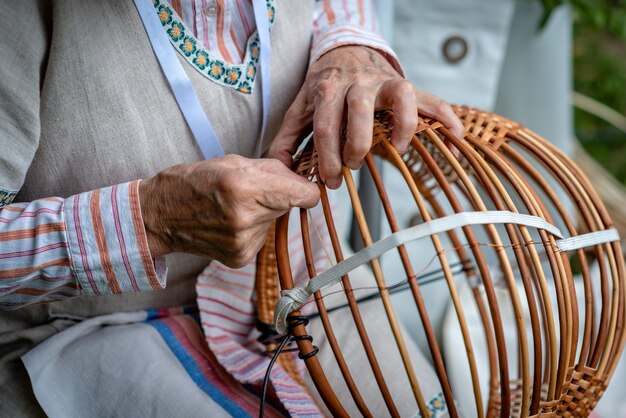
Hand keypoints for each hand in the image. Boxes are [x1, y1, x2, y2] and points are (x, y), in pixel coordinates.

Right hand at [139, 155, 319, 267]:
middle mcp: (245, 219)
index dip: (305, 188)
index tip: (300, 186)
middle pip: (288, 206)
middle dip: (277, 196)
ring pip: (274, 222)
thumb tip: (303, 180)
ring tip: (234, 207)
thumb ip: (273, 170)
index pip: (304, 195)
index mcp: (244, 188)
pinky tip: (229, 224)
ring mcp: (242, 243)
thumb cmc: (193, 182)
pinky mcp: (240, 258)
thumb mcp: (233, 162)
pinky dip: (251, 230)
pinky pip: (261, 238)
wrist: (158, 216)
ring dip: (262, 213)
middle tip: (250, 190)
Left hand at [269, 45, 464, 188]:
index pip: (327, 127)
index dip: (328, 159)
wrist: (345, 52)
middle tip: (354, 166)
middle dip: (357, 147)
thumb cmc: (323, 87)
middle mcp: (358, 83)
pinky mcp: (408, 86)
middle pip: (360, 113)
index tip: (331, 181)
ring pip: (402, 96)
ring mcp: (386, 83)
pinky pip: (432, 100)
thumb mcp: (300, 109)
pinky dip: (446, 118)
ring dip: (403, 127)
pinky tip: (455, 139)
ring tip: (398, 151)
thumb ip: (288, 138)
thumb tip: (279, 169)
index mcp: (329, 88)